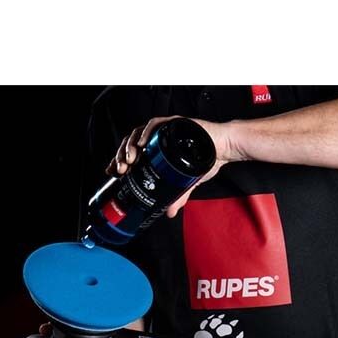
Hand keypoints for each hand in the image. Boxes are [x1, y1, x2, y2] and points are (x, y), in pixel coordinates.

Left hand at [105, 115, 235, 217]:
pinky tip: (141, 144)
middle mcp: (157, 139)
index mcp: (156, 150)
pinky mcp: (174, 124)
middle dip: (121, 156)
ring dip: (130, 146)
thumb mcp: (187, 183)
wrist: (224, 149)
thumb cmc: (205, 159)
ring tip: (128, 160)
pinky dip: (146, 133)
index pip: (131, 154)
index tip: (112, 171)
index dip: (118, 161)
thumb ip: (177, 197)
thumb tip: (170, 213)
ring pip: (138, 133)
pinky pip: (155, 124)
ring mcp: (164, 131)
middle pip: (131, 144)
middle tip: (120, 169)